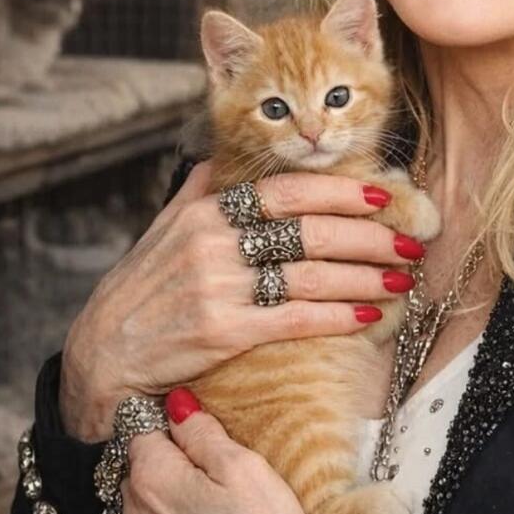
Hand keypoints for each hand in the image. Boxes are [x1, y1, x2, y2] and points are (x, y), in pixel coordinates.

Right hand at [60, 157, 427, 439]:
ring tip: (402, 279)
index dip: (341, 189)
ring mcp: (218, 287)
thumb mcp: (165, 229)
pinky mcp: (223, 333)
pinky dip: (338, 316)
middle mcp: (213, 243)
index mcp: (206, 211)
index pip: (287, 189)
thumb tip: (230, 157)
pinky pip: (296, 319)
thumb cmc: (143, 291)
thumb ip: (202, 191)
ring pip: (311, 276)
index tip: (385, 191)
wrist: (103, 355)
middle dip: (370, 235)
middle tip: (410, 240)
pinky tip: (369, 315)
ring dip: (366, 277)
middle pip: (311, 231)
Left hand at [122, 387, 321, 513]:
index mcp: (150, 477)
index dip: (170, 421)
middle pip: (139, 464)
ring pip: (141, 500)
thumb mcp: (242, 466)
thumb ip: (201, 431)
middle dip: (167, 457)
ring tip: (209, 500)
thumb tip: (176, 404)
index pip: (141, 428)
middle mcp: (132, 512)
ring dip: (165, 492)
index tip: (198, 428)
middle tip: (213, 465)